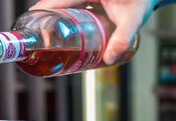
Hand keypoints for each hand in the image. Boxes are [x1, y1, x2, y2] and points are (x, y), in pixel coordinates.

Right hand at [31, 0, 153, 64]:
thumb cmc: (142, 2)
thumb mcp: (134, 19)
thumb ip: (123, 38)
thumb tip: (109, 59)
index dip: (47, 5)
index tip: (32, 14)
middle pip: (61, 1)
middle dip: (48, 14)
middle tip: (38, 30)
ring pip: (67, 3)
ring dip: (56, 16)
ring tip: (46, 32)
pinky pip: (74, 5)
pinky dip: (66, 15)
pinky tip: (62, 28)